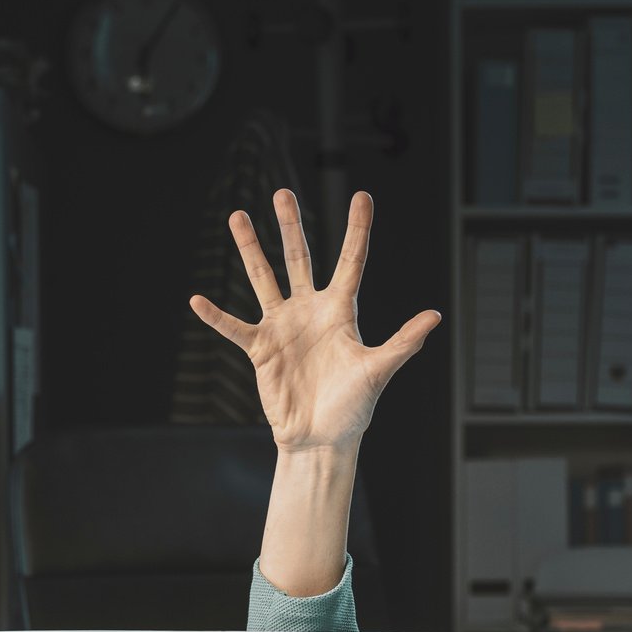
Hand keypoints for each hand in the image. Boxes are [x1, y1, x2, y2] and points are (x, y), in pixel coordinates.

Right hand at [190, 189, 440, 449]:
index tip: (362, 196)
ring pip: (263, 278)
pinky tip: (197, 300)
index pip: (352, 262)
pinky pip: (234, 327)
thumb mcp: (378, 370)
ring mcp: (282, 327)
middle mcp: (310, 311)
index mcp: (341, 311)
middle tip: (282, 193)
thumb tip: (434, 316)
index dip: (357, 229)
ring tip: (237, 216)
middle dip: (290, 226)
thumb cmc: (354, 407)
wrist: (322, 438)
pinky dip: (216, 316)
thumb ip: (402, 342)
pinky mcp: (261, 348)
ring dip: (250, 249)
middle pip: (298, 258)